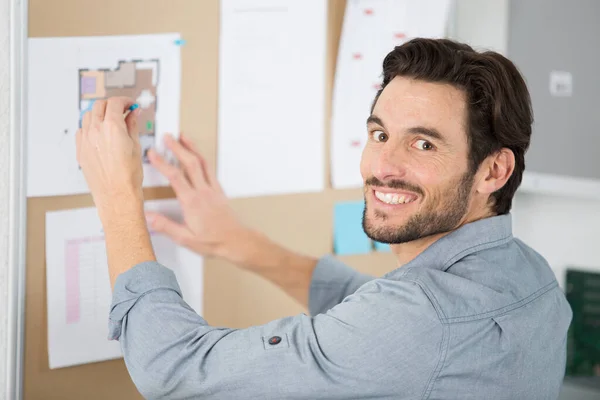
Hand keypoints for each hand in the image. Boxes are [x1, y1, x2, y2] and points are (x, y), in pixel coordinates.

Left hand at [76, 96, 143, 218]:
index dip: (124, 101)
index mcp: (112, 127)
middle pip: (99, 106)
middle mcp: (96, 131)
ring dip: (99, 114)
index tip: (130, 104)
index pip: (115, 103)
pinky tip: (99, 134)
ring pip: (88, 116)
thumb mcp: (136, 146)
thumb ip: (132, 125)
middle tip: (122, 111)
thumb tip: (133, 114)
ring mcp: (85, 140)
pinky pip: (81, 131)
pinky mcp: (80, 150)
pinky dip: (90, 127)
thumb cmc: (128, 176)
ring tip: (110, 122)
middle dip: (112, 105)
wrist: (117, 195)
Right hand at [146, 134, 246, 259]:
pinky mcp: (219, 191)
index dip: (162, 163)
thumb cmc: (214, 241)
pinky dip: (202, 159)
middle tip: (168, 137)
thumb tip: (148, 217)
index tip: (152, 153)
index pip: (174, 177)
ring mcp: (213, 190)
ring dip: (192, 148)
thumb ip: (166, 226)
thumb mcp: (186, 239)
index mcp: (192, 202)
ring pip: (202, 163)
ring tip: (184, 137)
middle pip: (189, 163)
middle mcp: (203, 192)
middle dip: (177, 148)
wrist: (237, 241)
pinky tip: (199, 156)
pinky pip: (210, 170)